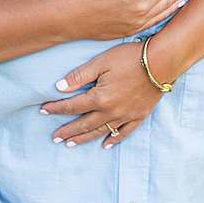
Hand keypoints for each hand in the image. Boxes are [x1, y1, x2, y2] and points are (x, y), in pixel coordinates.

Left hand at [39, 38, 164, 147]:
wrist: (161, 63)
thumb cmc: (130, 57)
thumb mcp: (102, 61)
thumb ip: (80, 75)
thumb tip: (59, 87)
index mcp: (100, 97)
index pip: (73, 106)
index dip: (56, 108)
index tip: (42, 111)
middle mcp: (110, 111)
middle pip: (84, 124)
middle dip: (67, 131)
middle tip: (54, 138)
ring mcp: (125, 116)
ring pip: (101, 131)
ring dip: (84, 138)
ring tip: (71, 144)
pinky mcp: (138, 116)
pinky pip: (124, 133)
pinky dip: (113, 140)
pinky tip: (105, 145)